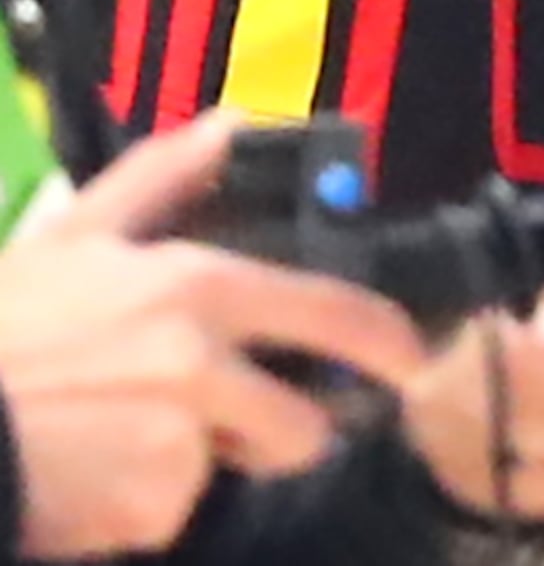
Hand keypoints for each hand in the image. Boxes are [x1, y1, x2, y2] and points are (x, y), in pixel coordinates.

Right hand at [0, 117, 425, 557]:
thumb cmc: (7, 331)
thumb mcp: (75, 237)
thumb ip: (161, 177)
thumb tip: (231, 122)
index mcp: (199, 289)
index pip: (327, 313)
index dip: (384, 340)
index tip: (412, 360)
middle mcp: (204, 365)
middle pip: (299, 425)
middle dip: (287, 434)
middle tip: (252, 430)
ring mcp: (181, 443)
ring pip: (229, 469)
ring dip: (202, 465)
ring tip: (134, 439)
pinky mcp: (150, 508)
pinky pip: (172, 511)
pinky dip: (146, 504)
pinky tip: (100, 477)